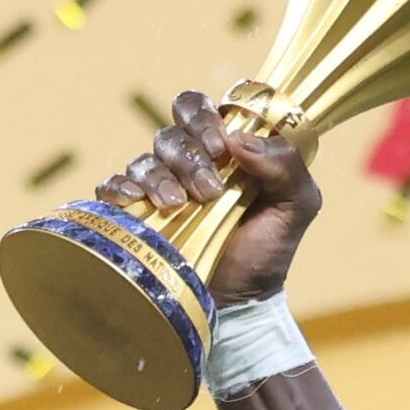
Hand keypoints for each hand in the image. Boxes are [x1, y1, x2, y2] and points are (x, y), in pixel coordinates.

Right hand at [93, 92, 322, 309]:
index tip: (221, 149)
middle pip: (171, 134)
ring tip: (179, 205)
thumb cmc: (268, 249)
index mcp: (222, 148)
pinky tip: (135, 200)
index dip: (204, 119)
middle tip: (208, 190)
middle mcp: (186, 162)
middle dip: (189, 157)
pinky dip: (119, 188)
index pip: (198, 108)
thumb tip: (240, 139)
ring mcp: (158, 188)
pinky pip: (111, 187)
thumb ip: (286, 165)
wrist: (244, 301)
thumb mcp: (298, 204)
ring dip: (161, 178)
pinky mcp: (134, 216)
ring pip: (145, 160)